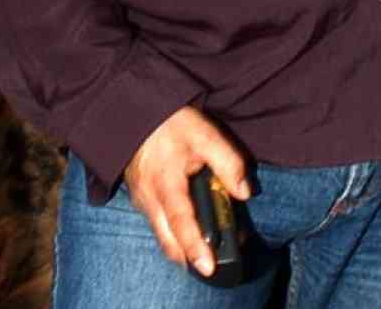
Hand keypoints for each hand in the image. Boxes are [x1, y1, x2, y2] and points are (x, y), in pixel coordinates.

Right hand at [121, 105, 249, 276]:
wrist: (135, 112)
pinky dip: (172, 232)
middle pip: (167, 239)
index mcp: (165, 183)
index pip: (182, 222)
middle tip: (210, 267)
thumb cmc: (171, 123)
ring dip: (180, 246)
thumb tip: (245, 192)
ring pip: (161, 233)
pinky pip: (157, 222)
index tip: (207, 266)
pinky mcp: (141, 196)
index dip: (195, 247)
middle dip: (187, 257)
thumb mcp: (205, 135)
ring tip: (206, 252)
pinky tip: (190, 231)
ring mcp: (142, 199)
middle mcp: (149, 197)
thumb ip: (228, 162)